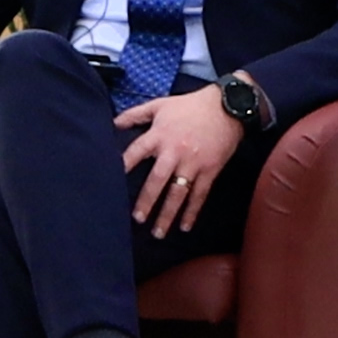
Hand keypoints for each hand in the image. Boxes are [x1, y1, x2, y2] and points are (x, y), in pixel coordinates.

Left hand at [117, 86, 243, 237]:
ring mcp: (193, 163)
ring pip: (178, 193)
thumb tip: (112, 124)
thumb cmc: (191, 105)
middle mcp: (175, 151)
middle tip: (137, 219)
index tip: (108, 183)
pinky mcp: (210, 170)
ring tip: (158, 232)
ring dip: (168, 214)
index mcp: (160, 134)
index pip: (136, 153)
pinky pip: (199, 194)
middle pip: (157, 180)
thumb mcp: (161, 104)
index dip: (122, 166)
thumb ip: (135, 114)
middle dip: (146, 201)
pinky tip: (185, 226)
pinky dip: (192, 211)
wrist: (228, 106)